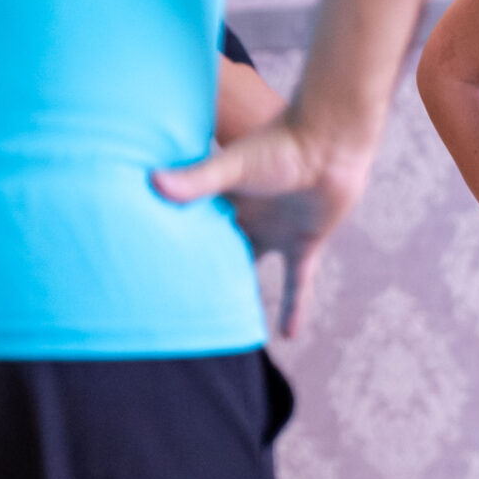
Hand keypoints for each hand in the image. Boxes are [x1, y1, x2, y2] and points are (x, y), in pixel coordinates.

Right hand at [156, 117, 376, 337]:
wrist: (330, 141)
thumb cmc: (280, 143)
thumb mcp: (233, 166)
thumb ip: (197, 179)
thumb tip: (153, 182)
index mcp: (224, 196)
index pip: (192, 224)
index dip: (173, 243)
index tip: (148, 268)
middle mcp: (248, 215)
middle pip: (219, 249)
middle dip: (202, 271)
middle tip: (176, 302)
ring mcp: (277, 230)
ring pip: (253, 268)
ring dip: (242, 292)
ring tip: (220, 326)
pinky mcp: (304, 242)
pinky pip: (298, 282)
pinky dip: (295, 307)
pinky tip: (287, 336)